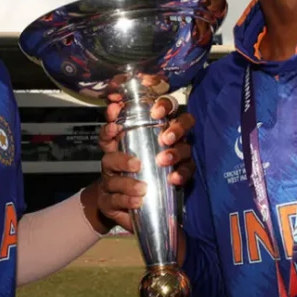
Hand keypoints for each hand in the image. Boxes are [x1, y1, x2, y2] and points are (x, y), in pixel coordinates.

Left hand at [89, 95, 194, 232]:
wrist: (122, 190)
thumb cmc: (120, 160)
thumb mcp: (111, 145)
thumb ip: (109, 130)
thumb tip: (112, 109)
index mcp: (157, 122)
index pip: (168, 106)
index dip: (164, 105)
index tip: (155, 112)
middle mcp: (172, 134)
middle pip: (185, 122)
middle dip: (177, 128)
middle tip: (164, 139)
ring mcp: (180, 152)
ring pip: (186, 147)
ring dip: (176, 153)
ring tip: (163, 160)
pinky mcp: (183, 171)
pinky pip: (187, 171)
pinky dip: (181, 174)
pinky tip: (173, 179)